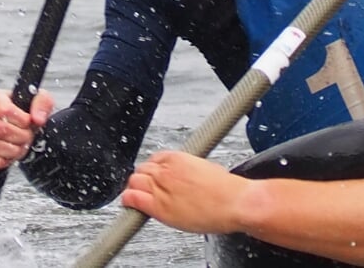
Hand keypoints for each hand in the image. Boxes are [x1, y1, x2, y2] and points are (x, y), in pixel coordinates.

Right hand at [0, 88, 53, 169]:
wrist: (21, 125)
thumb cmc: (27, 110)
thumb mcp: (40, 100)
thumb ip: (42, 104)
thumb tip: (37, 119)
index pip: (4, 110)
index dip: (21, 120)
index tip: (29, 122)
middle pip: (0, 129)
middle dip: (20, 136)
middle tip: (28, 136)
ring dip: (12, 150)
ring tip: (21, 146)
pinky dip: (0, 161)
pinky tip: (10, 157)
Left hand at [121, 150, 245, 233]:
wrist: (235, 203)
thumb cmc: (227, 189)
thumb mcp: (207, 168)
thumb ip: (190, 169)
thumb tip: (186, 176)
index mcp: (178, 158)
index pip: (153, 159)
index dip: (151, 169)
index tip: (153, 175)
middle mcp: (167, 170)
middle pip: (141, 170)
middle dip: (142, 178)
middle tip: (146, 187)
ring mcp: (161, 187)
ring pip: (134, 182)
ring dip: (135, 188)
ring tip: (139, 196)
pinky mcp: (159, 206)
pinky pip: (133, 198)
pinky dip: (128, 200)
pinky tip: (130, 203)